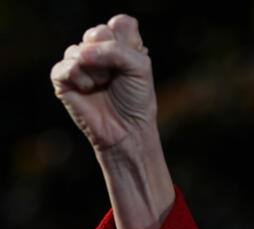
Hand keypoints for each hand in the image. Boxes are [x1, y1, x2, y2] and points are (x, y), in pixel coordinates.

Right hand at [51, 14, 155, 150]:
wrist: (127, 130)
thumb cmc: (136, 100)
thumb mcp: (140, 68)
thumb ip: (117, 50)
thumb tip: (83, 52)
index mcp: (120, 45)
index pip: (119, 23)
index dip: (125, 41)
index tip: (132, 63)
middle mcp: (98, 50)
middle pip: (98, 31)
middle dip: (111, 56)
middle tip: (116, 77)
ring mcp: (79, 63)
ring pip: (81, 49)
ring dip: (98, 72)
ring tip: (104, 86)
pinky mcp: (63, 78)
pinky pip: (66, 66)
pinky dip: (81, 79)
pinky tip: (89, 91)